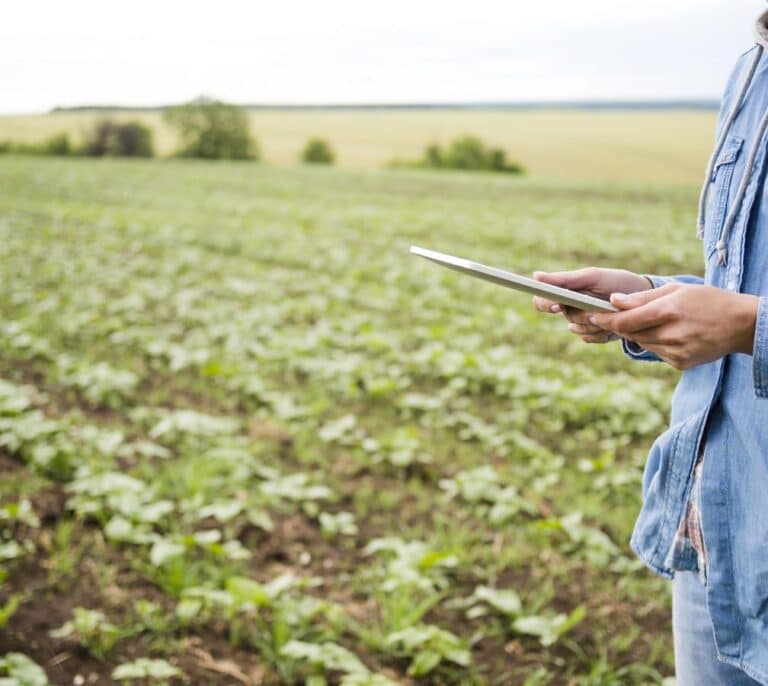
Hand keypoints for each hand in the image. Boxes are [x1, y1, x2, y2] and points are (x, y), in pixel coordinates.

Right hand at [532, 268, 652, 343]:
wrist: (642, 298)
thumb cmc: (615, 282)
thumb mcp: (591, 277)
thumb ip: (564, 279)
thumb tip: (535, 276)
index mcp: (564, 292)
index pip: (542, 301)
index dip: (546, 305)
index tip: (558, 306)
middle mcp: (568, 308)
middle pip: (565, 316)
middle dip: (582, 313)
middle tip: (597, 308)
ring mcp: (581, 323)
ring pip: (577, 328)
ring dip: (595, 322)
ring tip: (612, 311)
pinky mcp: (592, 335)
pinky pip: (589, 338)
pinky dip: (602, 331)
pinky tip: (614, 323)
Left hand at [589, 283, 758, 369]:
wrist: (741, 324)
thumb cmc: (707, 300)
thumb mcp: (676, 290)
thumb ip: (642, 297)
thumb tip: (613, 300)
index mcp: (667, 311)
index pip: (624, 320)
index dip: (604, 319)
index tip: (590, 316)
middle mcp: (670, 334)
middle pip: (630, 333)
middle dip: (620, 325)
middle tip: (611, 316)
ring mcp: (675, 352)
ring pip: (642, 343)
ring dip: (638, 333)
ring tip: (652, 321)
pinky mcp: (680, 363)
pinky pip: (656, 352)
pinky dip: (655, 343)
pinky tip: (670, 333)